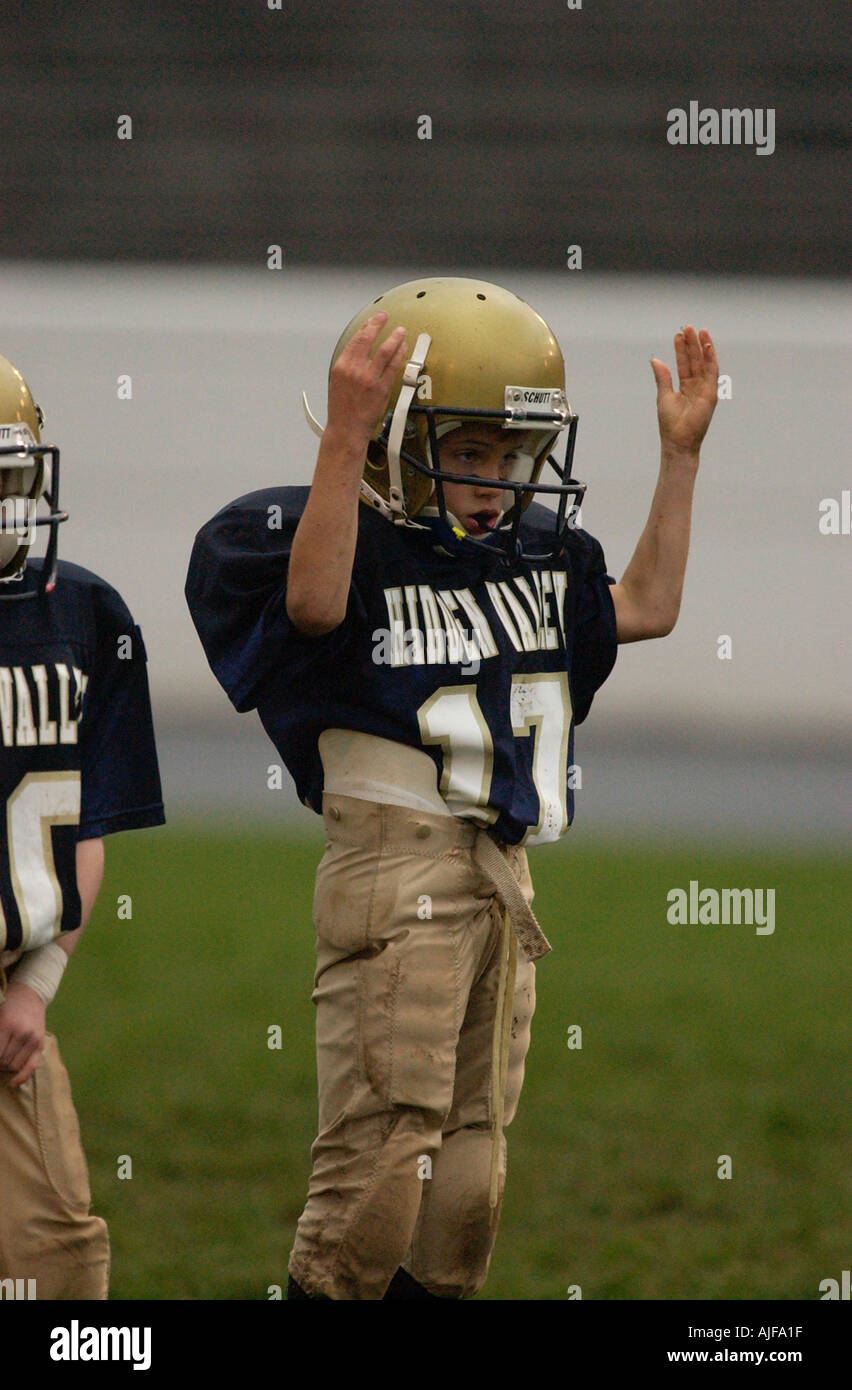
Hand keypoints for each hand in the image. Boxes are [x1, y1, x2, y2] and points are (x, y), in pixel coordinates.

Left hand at [0, 981, 46, 1087]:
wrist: (29, 994)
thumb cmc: (7, 1005)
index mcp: (7, 1025)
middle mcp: (22, 1034)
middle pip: (3, 1061)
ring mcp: (33, 1040)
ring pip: (14, 1066)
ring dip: (6, 1067)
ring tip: (2, 1061)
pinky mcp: (40, 1044)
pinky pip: (31, 1067)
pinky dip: (22, 1077)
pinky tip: (13, 1083)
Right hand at [326, 312, 407, 444]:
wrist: (346, 429)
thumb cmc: (342, 409)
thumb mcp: (338, 382)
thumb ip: (349, 365)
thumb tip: (361, 350)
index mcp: (341, 366)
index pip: (355, 339)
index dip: (366, 326)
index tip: (372, 320)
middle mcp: (354, 370)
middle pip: (369, 339)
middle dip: (378, 324)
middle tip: (385, 318)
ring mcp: (369, 378)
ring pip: (385, 351)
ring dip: (395, 338)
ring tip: (400, 332)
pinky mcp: (382, 388)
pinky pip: (394, 367)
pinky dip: (400, 355)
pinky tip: (403, 349)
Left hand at [650, 326, 717, 457]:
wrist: (678, 441)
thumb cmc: (671, 423)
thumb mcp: (664, 395)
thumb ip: (663, 377)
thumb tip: (655, 360)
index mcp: (685, 387)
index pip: (684, 363)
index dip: (681, 349)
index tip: (677, 335)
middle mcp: (697, 386)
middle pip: (695, 360)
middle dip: (691, 343)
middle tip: (687, 327)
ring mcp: (705, 389)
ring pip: (704, 363)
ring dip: (702, 347)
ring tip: (698, 330)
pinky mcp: (711, 394)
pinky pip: (712, 373)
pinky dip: (711, 359)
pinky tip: (708, 345)